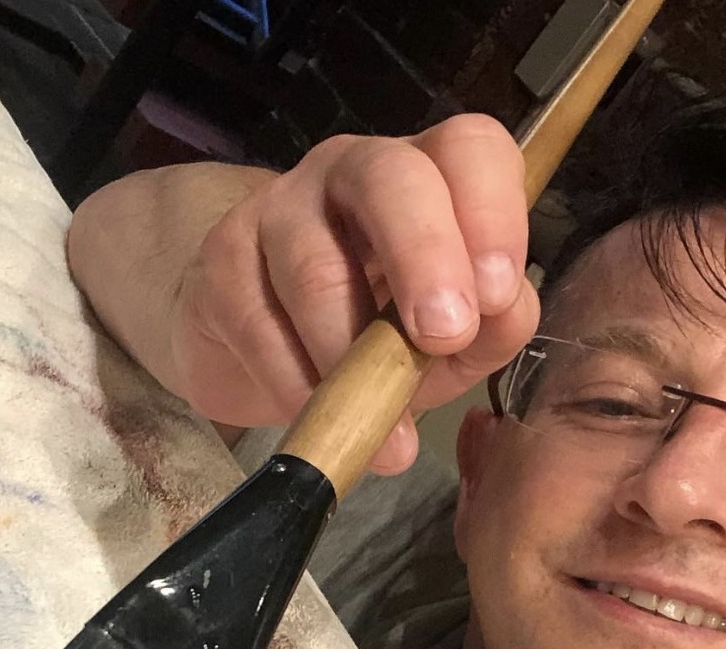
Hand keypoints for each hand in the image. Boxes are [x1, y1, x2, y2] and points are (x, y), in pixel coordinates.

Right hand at [169, 115, 539, 472]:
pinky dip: (295, 384)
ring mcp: (279, 208)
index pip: (471, 149)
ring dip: (351, 351)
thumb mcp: (447, 344)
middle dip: (425, 257)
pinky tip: (319, 422)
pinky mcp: (222, 261)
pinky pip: (259, 324)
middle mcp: (355, 172)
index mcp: (430, 177)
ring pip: (315, 265)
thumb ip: (490, 331)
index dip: (492, 213)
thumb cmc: (371, 335)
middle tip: (445, 335)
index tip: (497, 296)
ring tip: (379, 420)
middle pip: (391, 178)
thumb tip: (503, 318)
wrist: (256, 344)